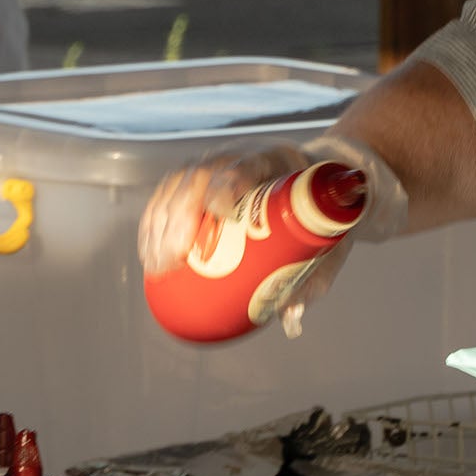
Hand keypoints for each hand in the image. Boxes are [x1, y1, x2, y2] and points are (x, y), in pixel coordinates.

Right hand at [135, 134, 407, 334]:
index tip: (218, 215)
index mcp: (272, 161)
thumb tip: (288, 318)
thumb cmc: (317, 212)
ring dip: (160, 226)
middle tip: (176, 258)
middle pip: (197, 178)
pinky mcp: (192, 179)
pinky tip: (149, 256)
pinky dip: (153, 226)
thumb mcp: (326, 240)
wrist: (309, 175)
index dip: (225, 187)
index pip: (241, 167)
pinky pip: (164, 198)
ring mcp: (210, 165)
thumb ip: (313, 278)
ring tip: (158, 267)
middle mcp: (235, 157)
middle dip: (180, 217)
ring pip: (174, 187)